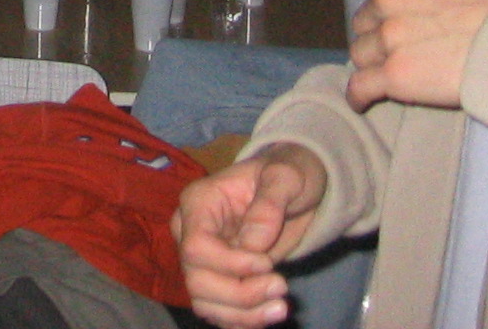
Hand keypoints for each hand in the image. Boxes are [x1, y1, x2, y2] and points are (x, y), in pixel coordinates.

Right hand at [172, 143, 327, 327]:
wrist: (296, 190)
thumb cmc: (288, 174)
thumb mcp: (286, 176)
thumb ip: (269, 204)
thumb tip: (253, 244)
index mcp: (199, 202)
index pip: (196, 247)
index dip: (230, 264)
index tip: (267, 263)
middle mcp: (192, 233)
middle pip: (197, 280)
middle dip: (240, 293)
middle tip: (282, 286)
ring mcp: (203, 260)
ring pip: (205, 303)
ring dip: (243, 314)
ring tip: (280, 307)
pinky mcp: (219, 280)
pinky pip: (219, 312)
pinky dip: (243, 321)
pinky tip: (270, 313)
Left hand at [346, 0, 487, 111]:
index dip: (388, 9)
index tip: (400, 21)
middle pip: (367, 21)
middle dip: (380, 34)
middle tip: (402, 50)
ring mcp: (389, 36)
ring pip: (362, 53)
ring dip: (374, 64)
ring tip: (390, 77)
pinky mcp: (395, 74)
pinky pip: (361, 86)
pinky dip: (359, 95)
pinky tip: (362, 102)